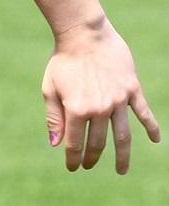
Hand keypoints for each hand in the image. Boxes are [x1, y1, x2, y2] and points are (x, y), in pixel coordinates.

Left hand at [42, 20, 159, 172]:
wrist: (85, 35)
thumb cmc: (62, 61)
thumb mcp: (49, 89)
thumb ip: (54, 117)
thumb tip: (55, 144)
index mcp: (76, 110)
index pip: (74, 143)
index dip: (72, 158)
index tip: (72, 167)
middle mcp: (99, 109)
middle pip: (98, 142)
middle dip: (92, 157)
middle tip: (89, 166)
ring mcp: (118, 101)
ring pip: (123, 135)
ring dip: (122, 155)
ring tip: (121, 170)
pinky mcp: (132, 90)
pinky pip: (144, 114)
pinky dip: (151, 128)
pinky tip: (155, 141)